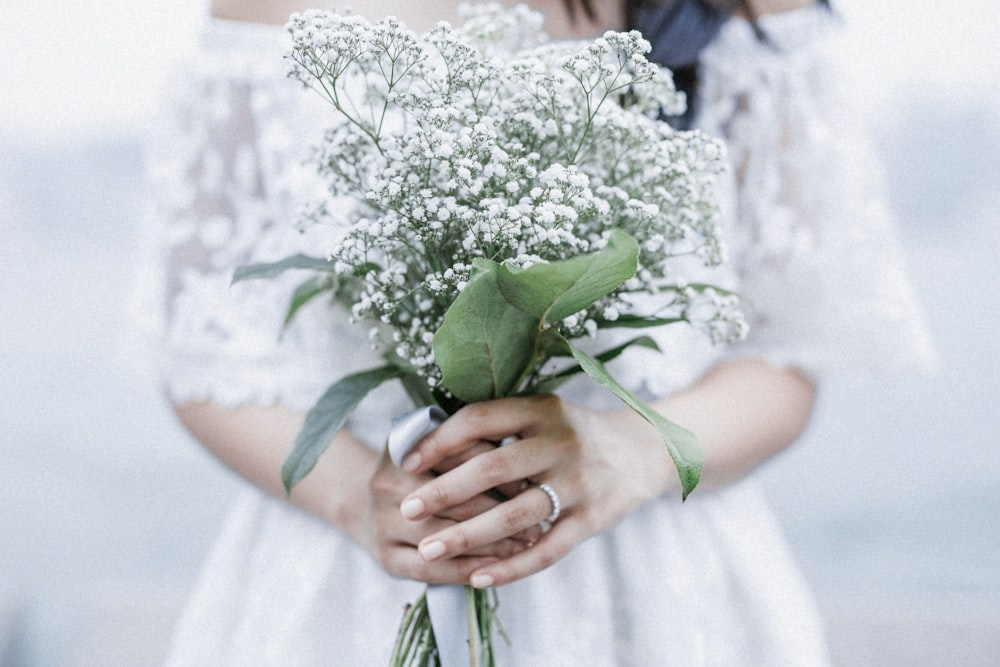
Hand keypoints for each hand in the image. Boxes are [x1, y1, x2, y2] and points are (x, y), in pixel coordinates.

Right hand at [367, 444, 538, 584]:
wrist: (362, 502)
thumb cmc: (419, 472)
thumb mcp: (436, 450)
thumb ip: (471, 447)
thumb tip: (525, 469)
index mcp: (402, 449)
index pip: (456, 456)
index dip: (497, 469)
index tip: (530, 480)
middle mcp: (385, 483)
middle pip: (451, 499)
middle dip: (500, 510)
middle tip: (538, 517)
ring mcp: (381, 523)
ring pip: (443, 536)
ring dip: (490, 544)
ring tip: (526, 544)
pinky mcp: (386, 558)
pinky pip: (431, 570)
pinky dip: (466, 570)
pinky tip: (496, 569)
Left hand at [396, 394, 676, 587]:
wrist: (643, 451)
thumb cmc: (575, 433)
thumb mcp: (543, 414)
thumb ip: (499, 425)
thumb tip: (429, 441)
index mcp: (541, 410)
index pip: (480, 419)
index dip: (439, 439)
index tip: (407, 461)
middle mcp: (561, 443)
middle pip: (493, 467)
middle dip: (445, 490)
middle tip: (408, 509)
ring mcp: (579, 483)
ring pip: (515, 515)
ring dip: (468, 535)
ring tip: (430, 549)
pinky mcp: (592, 519)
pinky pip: (546, 550)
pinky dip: (511, 567)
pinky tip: (478, 577)